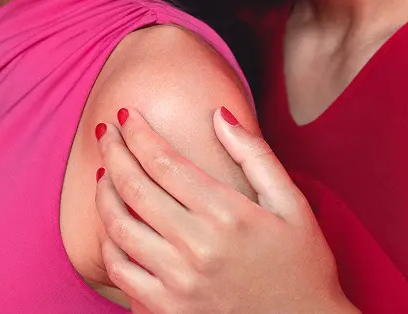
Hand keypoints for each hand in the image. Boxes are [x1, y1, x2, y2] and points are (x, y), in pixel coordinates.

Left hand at [95, 107, 357, 313]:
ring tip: (105, 172)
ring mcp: (179, 282)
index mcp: (227, 215)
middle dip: (113, 149)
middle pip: (133, 186)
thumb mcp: (293, 205)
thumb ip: (255, 155)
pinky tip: (112, 223)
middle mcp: (198, 247)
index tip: (126, 112)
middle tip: (106, 131)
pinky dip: (108, 242)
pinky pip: (120, 270)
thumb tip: (218, 113)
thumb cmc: (303, 267)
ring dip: (104, 192)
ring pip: (118, 226)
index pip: (163, 161)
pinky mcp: (168, 310)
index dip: (137, 132)